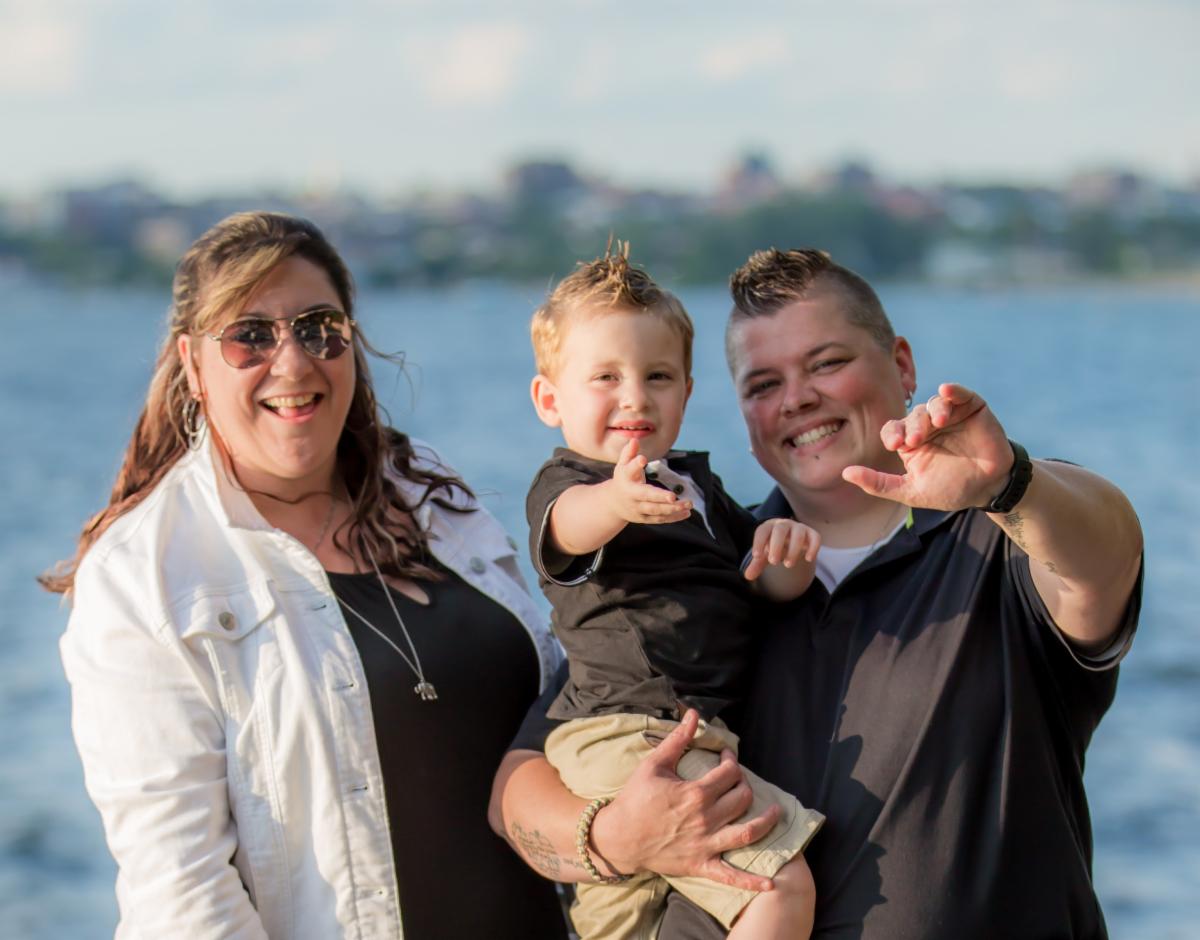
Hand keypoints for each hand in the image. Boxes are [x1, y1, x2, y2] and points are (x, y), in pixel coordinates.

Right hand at [590, 709, 781, 891]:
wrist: (619, 837)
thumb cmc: (635, 798)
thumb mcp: (654, 764)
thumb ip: (677, 739)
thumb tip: (694, 714)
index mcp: (696, 793)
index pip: (729, 772)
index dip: (732, 760)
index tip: (726, 756)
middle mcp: (706, 819)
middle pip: (742, 798)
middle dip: (745, 784)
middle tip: (738, 780)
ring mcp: (706, 844)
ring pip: (748, 832)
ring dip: (766, 822)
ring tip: (775, 813)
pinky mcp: (701, 865)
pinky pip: (730, 876)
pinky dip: (751, 882)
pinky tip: (770, 885)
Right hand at [607, 439, 693, 524]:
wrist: (614, 504)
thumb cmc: (623, 479)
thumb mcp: (623, 465)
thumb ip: (629, 453)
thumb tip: (634, 439)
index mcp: (625, 480)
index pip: (630, 471)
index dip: (635, 465)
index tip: (643, 459)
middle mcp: (631, 496)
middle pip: (645, 496)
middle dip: (659, 497)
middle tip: (673, 496)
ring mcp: (638, 509)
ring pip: (656, 510)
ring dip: (672, 508)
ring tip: (689, 503)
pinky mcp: (645, 518)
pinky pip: (661, 519)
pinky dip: (674, 517)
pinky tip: (686, 512)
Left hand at [743, 519, 820, 580]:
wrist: (791, 540)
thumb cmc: (774, 547)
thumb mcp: (765, 555)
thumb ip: (757, 564)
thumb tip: (747, 576)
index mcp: (769, 527)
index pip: (762, 531)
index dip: (759, 542)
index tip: (757, 556)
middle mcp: (784, 524)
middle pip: (780, 530)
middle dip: (776, 545)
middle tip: (773, 562)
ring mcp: (799, 528)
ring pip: (798, 533)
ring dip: (793, 549)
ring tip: (788, 565)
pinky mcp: (812, 534)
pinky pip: (815, 537)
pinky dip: (813, 547)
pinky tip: (809, 559)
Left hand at [842, 382, 1015, 510]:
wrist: (988, 489)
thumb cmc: (950, 489)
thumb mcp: (911, 492)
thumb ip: (879, 484)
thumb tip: (845, 473)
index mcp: (910, 441)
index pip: (892, 429)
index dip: (892, 433)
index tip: (895, 445)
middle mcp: (927, 425)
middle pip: (913, 416)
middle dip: (913, 426)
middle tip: (915, 440)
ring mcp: (950, 415)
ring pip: (934, 404)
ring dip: (932, 411)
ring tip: (937, 424)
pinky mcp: (972, 408)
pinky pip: (960, 394)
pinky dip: (953, 390)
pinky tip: (946, 391)